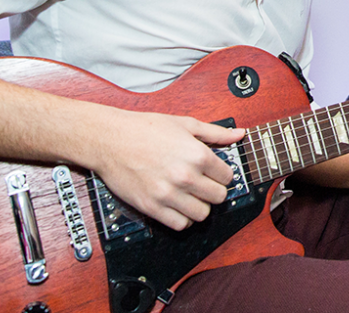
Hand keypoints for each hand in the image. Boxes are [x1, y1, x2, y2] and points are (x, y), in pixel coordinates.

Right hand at [89, 111, 244, 230]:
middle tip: (204, 184)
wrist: (109, 139)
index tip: (214, 173)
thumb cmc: (145, 129)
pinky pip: (180, 225)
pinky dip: (183, 219)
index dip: (223, 174)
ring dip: (200, 206)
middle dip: (214, 191)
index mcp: (198, 155)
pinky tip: (179, 206)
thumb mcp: (185, 124)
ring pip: (202, 214)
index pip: (228, 177)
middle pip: (219, 197)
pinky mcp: (151, 207)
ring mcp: (168, 194)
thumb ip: (215, 132)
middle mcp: (186, 176)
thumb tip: (239, 134)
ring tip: (191, 196)